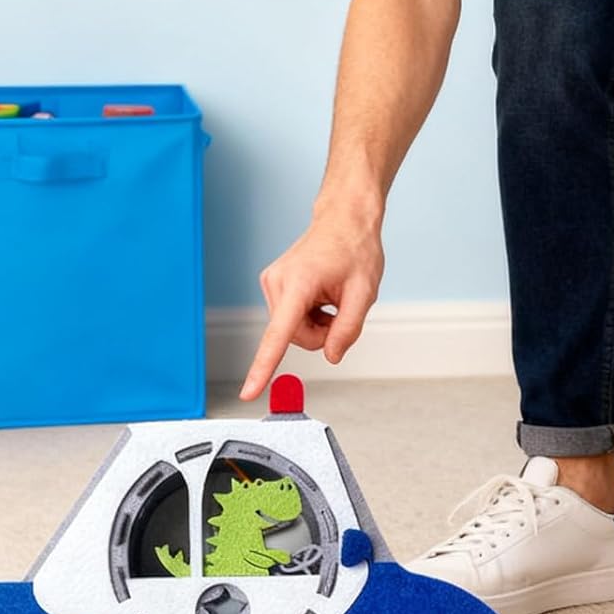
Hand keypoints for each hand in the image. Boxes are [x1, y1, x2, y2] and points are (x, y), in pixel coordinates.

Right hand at [240, 206, 384, 400]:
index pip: (278, 335)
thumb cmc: (355, 249)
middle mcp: (276, 282)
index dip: (263, 367)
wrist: (344, 220)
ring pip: (292, 330)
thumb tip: (331, 356)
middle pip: (295, 337)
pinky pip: (290, 318)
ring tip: (332, 297)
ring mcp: (271, 282)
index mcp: (298, 283)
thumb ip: (348, 329)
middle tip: (341, 309)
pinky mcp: (272, 285)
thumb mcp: (365, 292)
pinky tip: (321, 295)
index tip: (248, 392)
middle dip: (321, 334)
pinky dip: (310, 315)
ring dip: (316, 323)